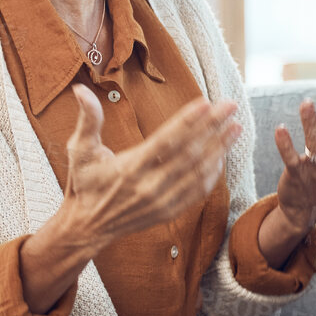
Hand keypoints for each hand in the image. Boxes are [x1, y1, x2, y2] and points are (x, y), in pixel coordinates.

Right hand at [17, 87, 238, 314]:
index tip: (207, 103)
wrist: (88, 226)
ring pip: (198, 173)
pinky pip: (197, 192)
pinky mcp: (169, 212)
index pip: (166, 140)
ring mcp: (161, 201)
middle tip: (231, 106)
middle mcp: (149, 186)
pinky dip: (212, 174)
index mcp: (130, 168)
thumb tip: (80, 89)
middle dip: (213, 128)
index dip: (188, 121)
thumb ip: (87, 119)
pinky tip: (222, 155)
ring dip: (220, 149)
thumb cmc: (84, 183)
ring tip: (235, 128)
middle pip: (189, 153)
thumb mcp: (80, 150)